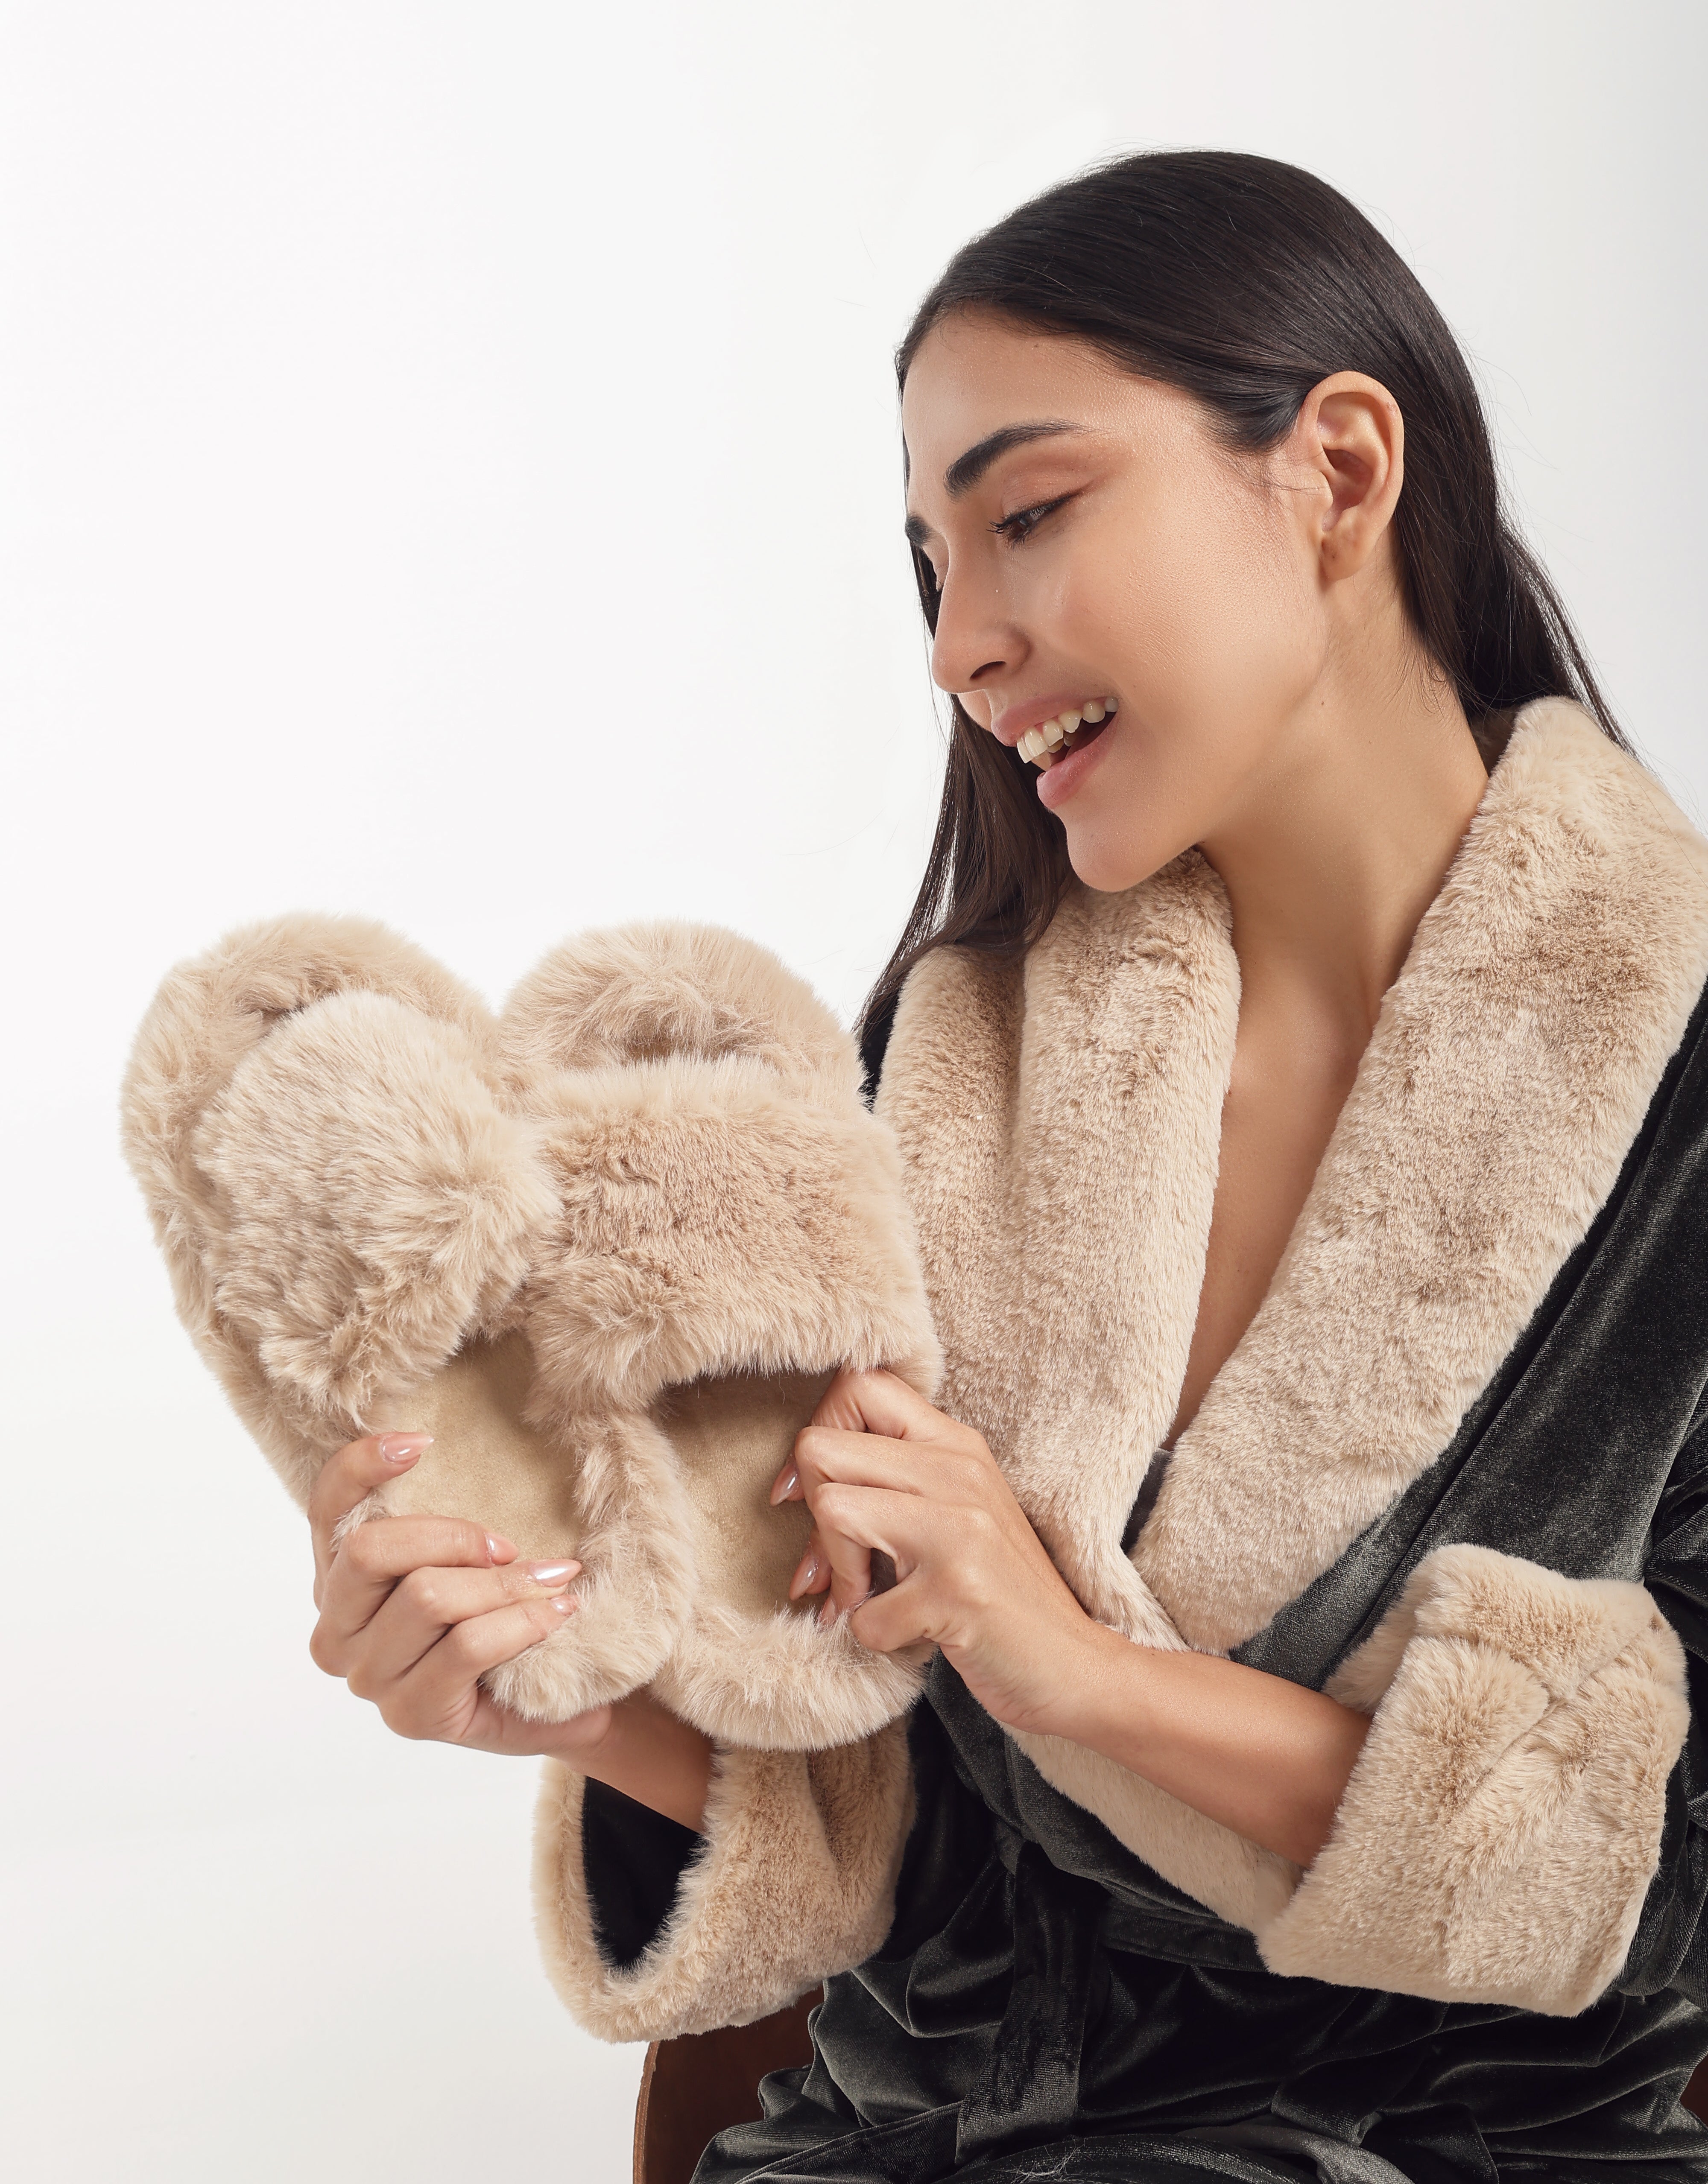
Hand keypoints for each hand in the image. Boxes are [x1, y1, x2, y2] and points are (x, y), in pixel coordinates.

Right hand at [307, 1431, 611, 1764]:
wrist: (546, 1706)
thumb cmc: (495, 1624)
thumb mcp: (462, 1562)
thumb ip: (440, 1523)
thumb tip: (433, 1443)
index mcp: (338, 1580)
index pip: (325, 1510)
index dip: (360, 1466)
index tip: (421, 1441)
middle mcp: (336, 1630)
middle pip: (370, 1550)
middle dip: (452, 1536)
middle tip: (510, 1546)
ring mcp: (369, 1677)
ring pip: (426, 1596)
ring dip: (503, 1583)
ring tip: (553, 1580)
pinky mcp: (411, 1714)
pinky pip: (466, 1647)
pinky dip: (522, 1622)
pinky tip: (557, 1612)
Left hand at [772, 1369, 1107, 1737]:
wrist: (1074, 1664)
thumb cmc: (998, 1591)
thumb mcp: (955, 1510)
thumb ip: (891, 1480)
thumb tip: (792, 1484)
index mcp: (955, 1444)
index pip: (859, 1385)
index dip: (819, 1432)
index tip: (812, 1491)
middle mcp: (959, 1471)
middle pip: (820, 1448)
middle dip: (810, 1515)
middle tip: (833, 1565)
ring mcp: (960, 1530)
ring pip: (831, 1509)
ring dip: (835, 1573)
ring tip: (863, 1600)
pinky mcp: (957, 1593)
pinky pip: (863, 1612)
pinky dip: (873, 1637)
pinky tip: (907, 1637)